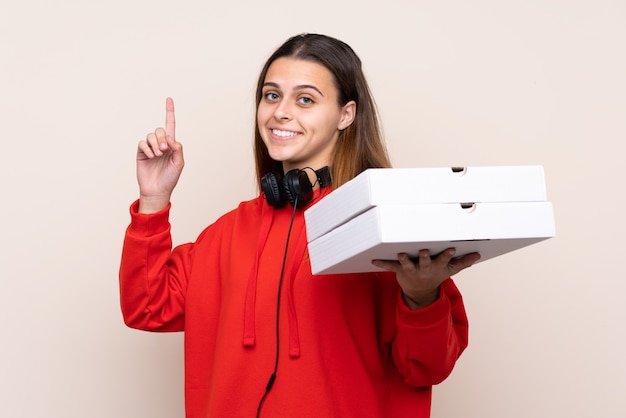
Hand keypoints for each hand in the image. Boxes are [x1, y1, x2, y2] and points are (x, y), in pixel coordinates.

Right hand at [136, 97, 183, 212]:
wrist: (157, 190)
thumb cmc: (170, 178)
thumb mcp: (179, 163)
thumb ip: (177, 149)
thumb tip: (171, 138)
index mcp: (172, 145)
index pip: (171, 125)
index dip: (170, 112)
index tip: (169, 99)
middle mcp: (161, 144)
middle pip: (160, 130)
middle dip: (163, 138)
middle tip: (164, 150)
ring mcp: (150, 148)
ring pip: (151, 135)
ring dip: (155, 144)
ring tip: (158, 155)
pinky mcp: (141, 153)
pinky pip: (142, 143)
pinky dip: (147, 148)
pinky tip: (151, 156)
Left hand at [372, 248, 480, 308]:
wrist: (419, 292)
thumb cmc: (435, 275)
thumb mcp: (450, 270)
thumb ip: (463, 262)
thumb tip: (477, 255)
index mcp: (436, 267)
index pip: (443, 260)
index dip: (447, 255)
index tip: (451, 249)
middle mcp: (424, 269)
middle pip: (425, 263)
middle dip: (425, 258)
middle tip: (423, 251)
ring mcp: (411, 270)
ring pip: (407, 264)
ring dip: (403, 260)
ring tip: (400, 254)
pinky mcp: (399, 270)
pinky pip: (389, 266)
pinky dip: (381, 263)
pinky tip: (373, 259)